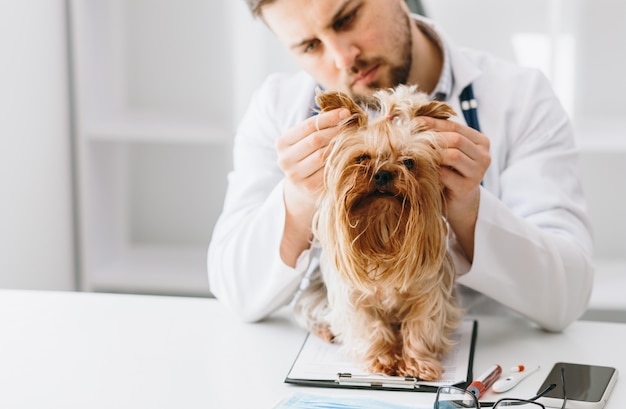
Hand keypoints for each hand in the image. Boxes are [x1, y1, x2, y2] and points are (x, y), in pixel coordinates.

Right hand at [275, 107, 349, 265]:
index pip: (309, 126)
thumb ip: (319, 127)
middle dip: (338, 130)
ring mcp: (295, 176)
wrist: (300, 189)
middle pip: (316, 140)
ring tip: (356, 138)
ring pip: (324, 156)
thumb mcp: (306, 141)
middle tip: (355, 124)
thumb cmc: (307, 158)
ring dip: (342, 146)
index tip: (347, 111)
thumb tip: (345, 112)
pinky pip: (330, 171)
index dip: (329, 117)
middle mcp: (285, 160)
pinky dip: (343, 162)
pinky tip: (353, 156)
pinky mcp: (309, 188)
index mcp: (282, 143)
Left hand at [417, 116, 490, 259]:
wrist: (459, 205)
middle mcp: (484, 156)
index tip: (414, 120)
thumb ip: (440, 138)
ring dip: (431, 153)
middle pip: (455, 139)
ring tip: (414, 152)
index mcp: (480, 142)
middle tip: (411, 138)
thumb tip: (415, 121)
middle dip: (431, 137)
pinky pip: (445, 174)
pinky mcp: (468, 188)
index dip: (434, 122)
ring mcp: (478, 172)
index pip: (455, 126)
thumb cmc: (450, 175)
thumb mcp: (447, 154)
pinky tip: (419, 169)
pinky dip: (431, 170)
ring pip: (453, 154)